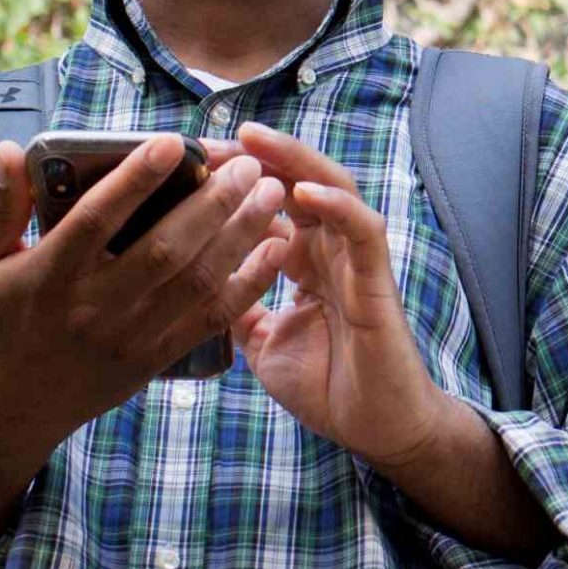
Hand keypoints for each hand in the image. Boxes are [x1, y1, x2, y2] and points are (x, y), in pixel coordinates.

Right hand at [0, 136, 291, 464]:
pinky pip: (211, 320)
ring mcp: (130, 335)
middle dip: (212, 203)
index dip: (135, 179)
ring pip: (196, 281)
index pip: (97, 219)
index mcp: (50, 274)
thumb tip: (11, 149)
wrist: (10, 408)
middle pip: (163, 248)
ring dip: (240, 235)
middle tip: (248, 166)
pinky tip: (273, 251)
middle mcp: (94, 306)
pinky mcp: (155, 358)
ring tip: (270, 195)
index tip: (173, 143)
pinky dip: (248, 285)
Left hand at [229, 123, 448, 470]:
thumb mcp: (261, 343)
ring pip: (332, 189)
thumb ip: (237, 306)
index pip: (270, 203)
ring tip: (256, 140)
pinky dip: (335, 206)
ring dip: (295, 160)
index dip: (234, 180)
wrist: (375, 428)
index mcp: (303, 261)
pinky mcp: (376, 279)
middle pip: (298, 180)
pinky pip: (361, 229)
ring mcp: (355, 260)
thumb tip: (195, 284)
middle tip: (214, 139)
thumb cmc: (327, 386)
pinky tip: (304, 191)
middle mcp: (330, 250)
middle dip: (258, 155)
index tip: (191, 165)